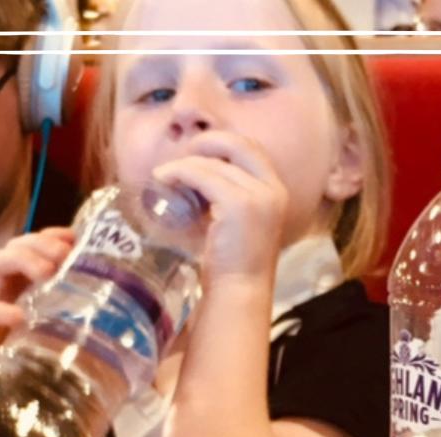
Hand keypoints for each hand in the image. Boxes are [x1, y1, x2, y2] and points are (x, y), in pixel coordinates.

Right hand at [0, 227, 74, 436]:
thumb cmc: (29, 364)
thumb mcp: (61, 337)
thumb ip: (88, 326)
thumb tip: (144, 328)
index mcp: (28, 285)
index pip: (37, 245)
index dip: (55, 235)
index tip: (78, 238)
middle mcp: (8, 289)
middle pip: (17, 245)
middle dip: (42, 243)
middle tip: (64, 255)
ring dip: (23, 260)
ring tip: (46, 272)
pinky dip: (2, 310)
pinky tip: (21, 316)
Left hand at [152, 131, 286, 290]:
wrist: (239, 290)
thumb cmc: (233, 261)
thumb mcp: (237, 219)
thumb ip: (230, 192)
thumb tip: (199, 168)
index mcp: (277, 190)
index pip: (251, 149)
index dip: (222, 143)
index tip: (197, 153)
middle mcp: (273, 189)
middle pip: (238, 144)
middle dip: (206, 142)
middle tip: (180, 156)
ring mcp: (258, 196)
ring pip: (214, 162)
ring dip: (184, 163)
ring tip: (164, 174)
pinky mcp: (238, 204)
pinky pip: (202, 175)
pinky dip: (179, 173)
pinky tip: (163, 179)